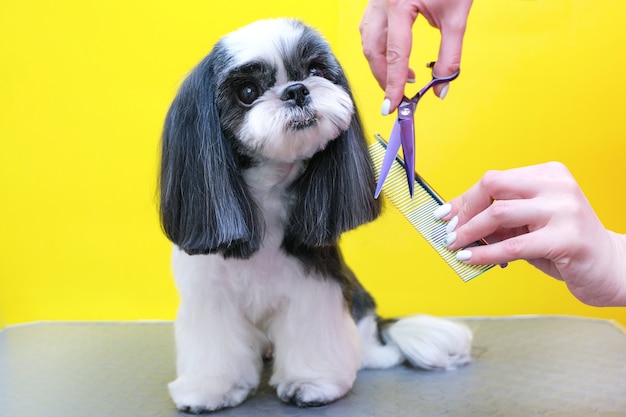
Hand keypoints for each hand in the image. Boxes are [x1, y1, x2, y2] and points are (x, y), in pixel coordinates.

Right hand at [360, 0, 472, 114]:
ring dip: (380, 63)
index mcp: (399, 4)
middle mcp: (382, 2)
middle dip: (384, 77)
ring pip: (367, 40)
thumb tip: (442, 87)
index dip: (393, 84)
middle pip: (373, 51)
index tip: (392, 106)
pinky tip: (394, 54)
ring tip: (402, 76)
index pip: (394, 55)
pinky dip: (379, 47)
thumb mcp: (456, 16)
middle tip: (399, 96)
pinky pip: (370, 28)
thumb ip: (449, 56)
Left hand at [434, 162, 625, 306]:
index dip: (464, 199)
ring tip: (456, 247)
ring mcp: (564, 209)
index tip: (444, 215)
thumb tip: (457, 223)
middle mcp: (557, 185)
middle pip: (493, 185)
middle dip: (465, 210)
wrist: (612, 268)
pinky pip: (513, 245)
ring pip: (499, 214)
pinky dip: (485, 253)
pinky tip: (470, 260)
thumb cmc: (564, 245)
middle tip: (451, 232)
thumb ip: (500, 220)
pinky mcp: (567, 238)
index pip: (495, 180)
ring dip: (470, 233)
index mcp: (548, 174)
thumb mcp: (530, 225)